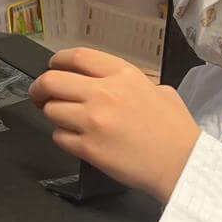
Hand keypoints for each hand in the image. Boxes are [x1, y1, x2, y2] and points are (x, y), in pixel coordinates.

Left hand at [29, 48, 200, 203]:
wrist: (182, 164)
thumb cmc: (175, 130)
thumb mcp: (160, 91)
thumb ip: (131, 84)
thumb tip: (112, 84)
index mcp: (122, 75)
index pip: (76, 57)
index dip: (56, 61)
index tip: (51, 68)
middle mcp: (104, 93)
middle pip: (52, 81)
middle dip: (39, 88)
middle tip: (40, 97)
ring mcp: (93, 121)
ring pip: (51, 110)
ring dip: (53, 115)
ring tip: (66, 121)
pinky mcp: (88, 147)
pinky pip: (59, 137)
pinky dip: (63, 137)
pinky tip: (77, 140)